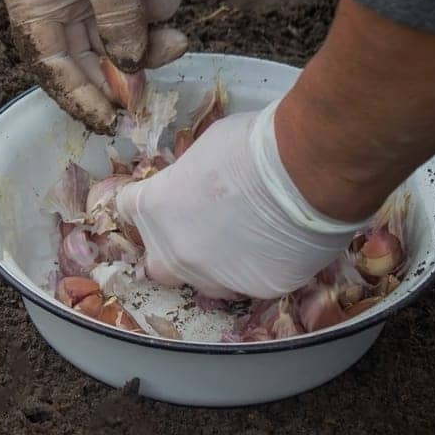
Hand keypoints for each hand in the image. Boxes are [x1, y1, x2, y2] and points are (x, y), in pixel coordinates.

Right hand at [0, 0, 191, 133]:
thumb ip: (119, 27)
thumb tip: (130, 73)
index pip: (52, 66)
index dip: (82, 97)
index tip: (111, 122)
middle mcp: (49, 0)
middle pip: (85, 58)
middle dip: (123, 71)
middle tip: (152, 94)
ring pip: (116, 38)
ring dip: (149, 40)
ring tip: (178, 31)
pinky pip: (133, 14)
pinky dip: (155, 12)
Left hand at [113, 104, 362, 298]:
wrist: (307, 170)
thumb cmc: (253, 145)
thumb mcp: (204, 150)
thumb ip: (188, 178)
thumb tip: (195, 187)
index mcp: (154, 209)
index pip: (127, 209)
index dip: (148, 201)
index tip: (164, 197)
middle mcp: (174, 252)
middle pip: (157, 263)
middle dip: (172, 250)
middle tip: (201, 230)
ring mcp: (214, 277)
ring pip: (204, 282)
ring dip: (215, 266)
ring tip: (246, 239)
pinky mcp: (257, 289)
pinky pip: (251, 282)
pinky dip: (260, 267)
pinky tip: (279, 244)